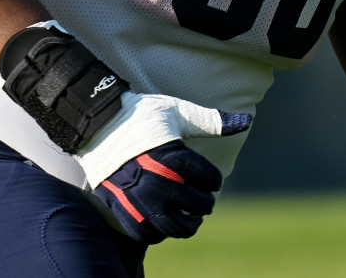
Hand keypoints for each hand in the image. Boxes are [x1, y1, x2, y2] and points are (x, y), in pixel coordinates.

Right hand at [78, 91, 250, 242]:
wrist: (98, 122)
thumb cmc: (142, 114)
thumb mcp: (179, 112)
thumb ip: (213, 122)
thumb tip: (247, 121)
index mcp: (175, 157)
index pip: (210, 180)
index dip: (215, 180)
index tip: (212, 180)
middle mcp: (159, 180)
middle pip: (197, 205)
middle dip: (205, 204)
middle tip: (204, 200)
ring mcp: (139, 197)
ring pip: (174, 226)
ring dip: (187, 225)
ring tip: (190, 218)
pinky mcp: (121, 207)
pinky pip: (146, 234)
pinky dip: (159, 233)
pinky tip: (165, 222)